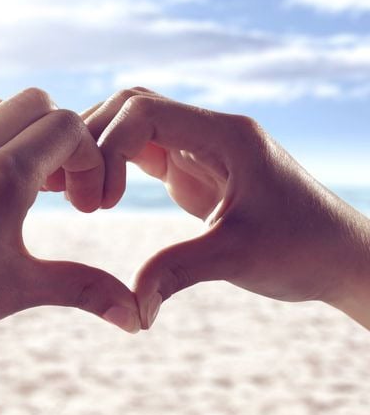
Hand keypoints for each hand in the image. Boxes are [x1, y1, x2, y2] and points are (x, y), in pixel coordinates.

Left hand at [0, 88, 139, 375]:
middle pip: (38, 103)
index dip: (90, 159)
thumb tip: (134, 318)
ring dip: (28, 134)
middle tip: (63, 187)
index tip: (86, 202)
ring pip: (1, 107)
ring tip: (32, 184)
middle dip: (64, 138)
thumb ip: (86, 290)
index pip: (67, 127)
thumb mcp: (21, 290)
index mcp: (2, 178)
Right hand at [81, 87, 369, 329]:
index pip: (145, 110)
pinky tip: (101, 196)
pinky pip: (144, 151)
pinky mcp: (193, 170)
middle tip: (79, 194)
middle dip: (95, 141)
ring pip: (134, 125)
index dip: (108, 145)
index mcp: (226, 135)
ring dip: (102, 151)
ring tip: (82, 194)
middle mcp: (210, 131)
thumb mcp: (238, 258)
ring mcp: (200, 148)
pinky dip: (115, 165)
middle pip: (132, 106)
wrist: (335, 255)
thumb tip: (133, 308)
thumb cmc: (303, 248)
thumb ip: (179, 273)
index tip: (102, 201)